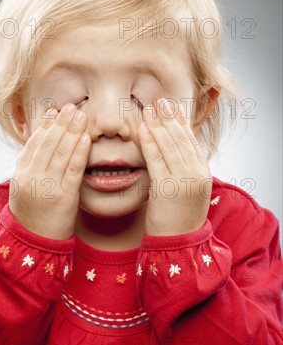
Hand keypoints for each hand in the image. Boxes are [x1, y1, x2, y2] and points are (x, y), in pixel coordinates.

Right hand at [9, 104, 89, 239]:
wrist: (35, 244)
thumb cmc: (33, 214)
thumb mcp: (24, 188)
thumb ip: (32, 166)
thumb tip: (45, 141)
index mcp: (21, 174)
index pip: (35, 144)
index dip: (46, 126)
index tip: (56, 112)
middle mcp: (32, 178)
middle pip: (48, 144)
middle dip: (62, 123)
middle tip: (72, 107)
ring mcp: (47, 187)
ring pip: (61, 153)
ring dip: (73, 132)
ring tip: (82, 116)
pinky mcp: (64, 198)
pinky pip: (73, 170)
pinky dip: (80, 152)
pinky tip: (86, 139)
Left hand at [137, 98, 211, 235]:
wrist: (179, 243)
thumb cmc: (179, 217)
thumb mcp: (188, 189)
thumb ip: (184, 169)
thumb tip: (175, 149)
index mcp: (203, 173)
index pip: (191, 140)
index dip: (180, 121)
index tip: (172, 106)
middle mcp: (196, 174)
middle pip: (181, 139)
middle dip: (169, 118)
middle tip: (159, 101)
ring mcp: (183, 181)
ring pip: (169, 146)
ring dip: (158, 125)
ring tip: (149, 110)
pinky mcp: (167, 188)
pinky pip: (156, 160)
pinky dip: (149, 142)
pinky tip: (142, 129)